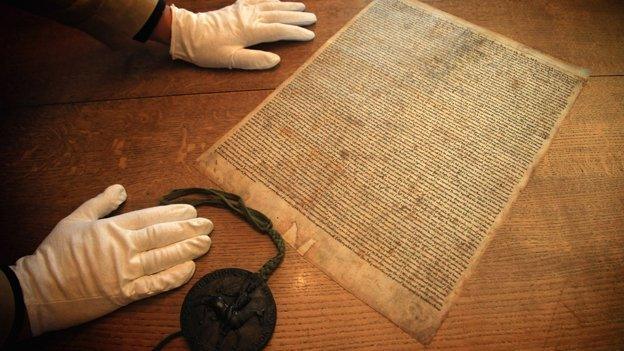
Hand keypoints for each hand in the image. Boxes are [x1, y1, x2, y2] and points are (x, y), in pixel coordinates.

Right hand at [11, 185, 212, 334]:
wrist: (38, 291)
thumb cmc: (55, 254)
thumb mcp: (75, 220)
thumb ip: (100, 203)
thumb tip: (120, 188)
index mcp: (113, 229)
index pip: (150, 217)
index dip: (174, 214)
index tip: (191, 211)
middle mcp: (123, 249)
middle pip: (162, 236)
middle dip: (188, 229)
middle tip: (208, 225)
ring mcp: (125, 272)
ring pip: (164, 258)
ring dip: (187, 250)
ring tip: (206, 243)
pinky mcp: (125, 294)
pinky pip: (155, 285)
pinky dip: (174, 277)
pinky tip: (189, 269)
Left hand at [170, 0, 316, 68]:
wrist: (187, 33)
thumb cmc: (207, 50)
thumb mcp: (230, 60)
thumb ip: (254, 61)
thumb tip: (276, 61)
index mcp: (250, 31)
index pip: (280, 31)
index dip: (296, 32)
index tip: (310, 35)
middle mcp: (250, 17)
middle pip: (279, 15)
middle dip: (297, 17)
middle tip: (313, 18)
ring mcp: (243, 10)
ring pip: (271, 5)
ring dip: (288, 6)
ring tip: (302, 7)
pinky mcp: (236, 7)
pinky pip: (258, 0)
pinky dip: (271, 0)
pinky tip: (277, 0)